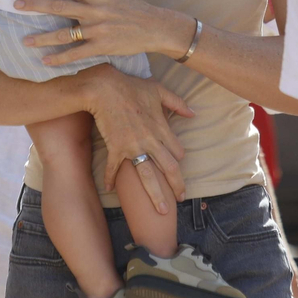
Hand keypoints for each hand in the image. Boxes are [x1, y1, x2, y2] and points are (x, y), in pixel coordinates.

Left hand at [15, 0, 192, 63]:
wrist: (154, 26)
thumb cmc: (133, 6)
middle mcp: (95, 10)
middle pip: (59, 6)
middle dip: (35, 5)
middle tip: (15, 4)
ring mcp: (98, 29)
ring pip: (64, 34)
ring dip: (42, 38)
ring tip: (24, 40)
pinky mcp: (102, 46)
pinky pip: (77, 54)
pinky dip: (60, 58)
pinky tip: (45, 61)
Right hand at [79, 65, 193, 207]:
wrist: (104, 88)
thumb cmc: (131, 86)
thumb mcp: (158, 90)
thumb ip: (177, 103)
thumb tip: (192, 113)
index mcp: (162, 128)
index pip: (177, 152)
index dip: (179, 160)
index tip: (177, 167)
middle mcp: (150, 141)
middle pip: (169, 169)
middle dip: (177, 186)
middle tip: (179, 199)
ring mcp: (133, 146)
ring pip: (148, 176)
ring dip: (155, 195)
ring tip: (161, 210)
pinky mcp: (115, 148)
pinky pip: (114, 168)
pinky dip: (111, 179)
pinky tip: (110, 189)